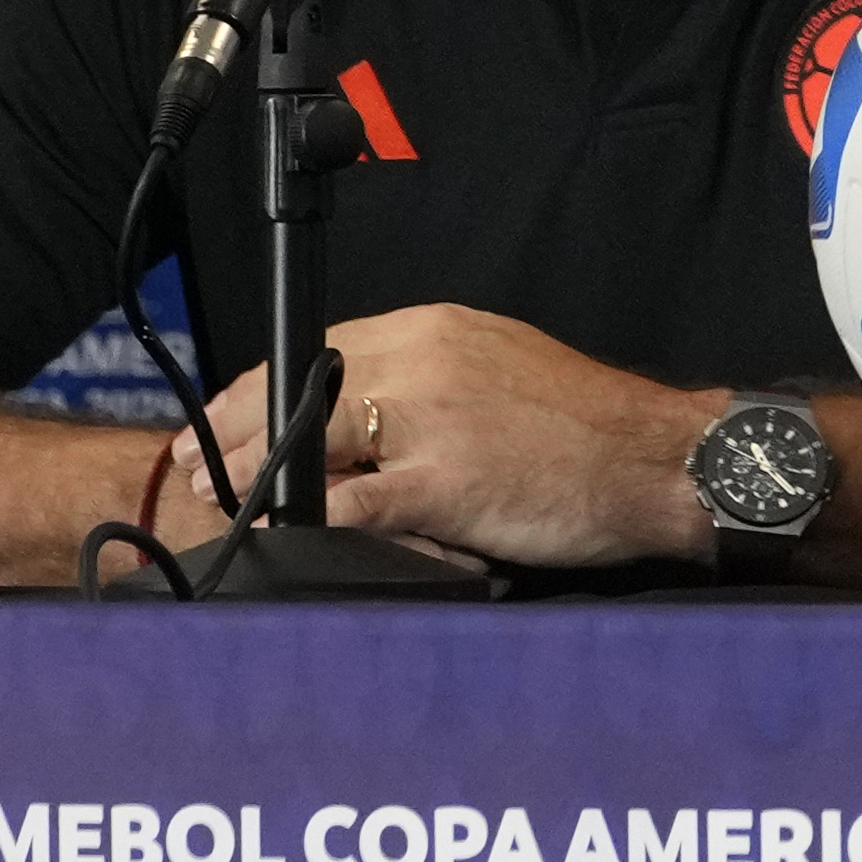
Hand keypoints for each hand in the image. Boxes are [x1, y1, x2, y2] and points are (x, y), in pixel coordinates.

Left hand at [202, 304, 718, 572]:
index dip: (260, 388)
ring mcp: (432, 420)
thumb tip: (362, 415)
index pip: (320, 347)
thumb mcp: (500, 368)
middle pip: (298, 389)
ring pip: (309, 441)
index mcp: (438, 329)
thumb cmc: (589, 426)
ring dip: (255, 477)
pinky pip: (353, 501)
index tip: (229, 420)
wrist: (659, 459)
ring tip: (227, 505)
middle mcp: (425, 362)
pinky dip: (310, 519)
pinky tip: (288, 533)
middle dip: (236, 432)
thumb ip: (431, 378)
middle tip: (201, 472)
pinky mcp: (445, 480)